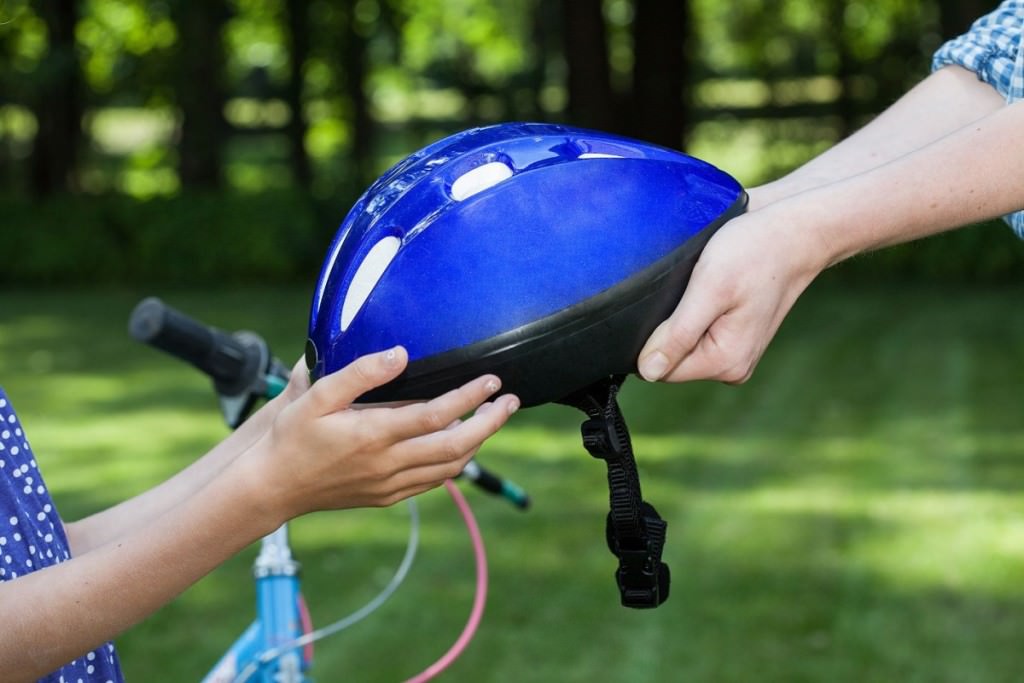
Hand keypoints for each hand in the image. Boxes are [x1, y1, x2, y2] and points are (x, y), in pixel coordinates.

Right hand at [245, 346, 519, 516]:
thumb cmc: (292, 436)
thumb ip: (359, 373)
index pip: (437, 414)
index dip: (470, 396)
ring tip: (491, 418)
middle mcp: (389, 463)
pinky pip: (432, 482)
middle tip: (509, 401)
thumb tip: (399, 354)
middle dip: (490, 423)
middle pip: (456, 446)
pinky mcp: (387, 497)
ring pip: (449, 468)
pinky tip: (460, 446)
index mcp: (375, 434)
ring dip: (477, 443)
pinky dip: (454, 464)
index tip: (492, 380)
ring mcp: (390, 484)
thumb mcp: (316, 395)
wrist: (272, 487)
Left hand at [637, 206, 825, 383]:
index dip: (652, 339)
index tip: (671, 304)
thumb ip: (678, 334)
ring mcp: (738, 355)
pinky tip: (712, 292)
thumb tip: (648, 372)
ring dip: (684, 319)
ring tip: (705, 289)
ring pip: (685, 347)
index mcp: (725, 363)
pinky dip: (697, 314)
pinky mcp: (738, 340)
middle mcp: (733, 368)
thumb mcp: (708, 289)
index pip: (661, 370)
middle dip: (670, 327)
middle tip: (693, 291)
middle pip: (673, 360)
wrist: (793, 235)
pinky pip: (700, 336)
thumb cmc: (754, 253)